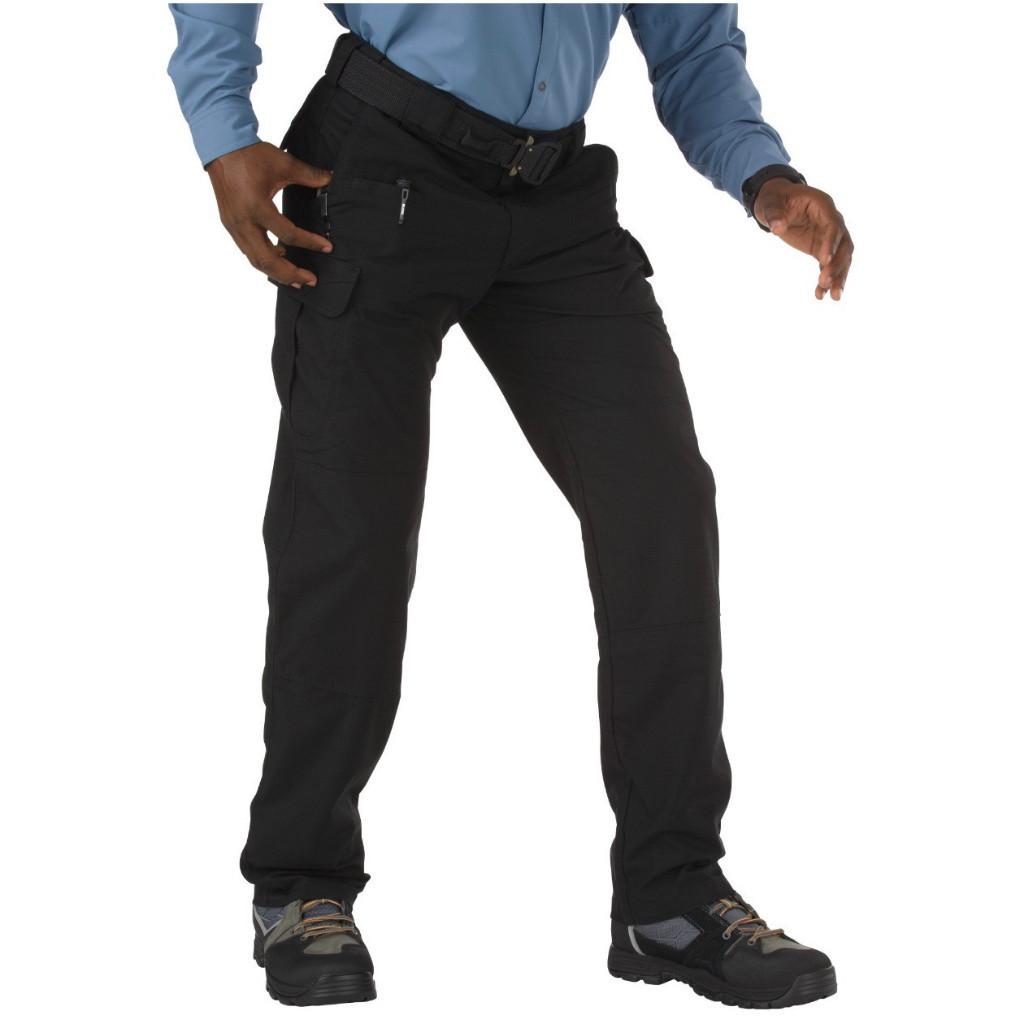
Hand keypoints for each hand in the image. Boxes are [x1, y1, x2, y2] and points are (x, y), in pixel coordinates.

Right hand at [207, 142, 332, 287]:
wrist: (221, 147)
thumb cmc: (250, 154)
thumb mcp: (283, 162)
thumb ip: (308, 174)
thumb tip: (329, 179)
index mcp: (257, 207)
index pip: (287, 234)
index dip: (310, 243)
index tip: (327, 247)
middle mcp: (243, 221)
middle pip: (267, 260)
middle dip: (290, 274)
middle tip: (311, 280)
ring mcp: (234, 226)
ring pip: (255, 260)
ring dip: (277, 273)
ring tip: (297, 280)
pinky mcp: (231, 226)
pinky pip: (248, 251)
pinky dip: (264, 260)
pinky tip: (280, 258)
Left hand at [754, 179, 852, 300]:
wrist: (777, 203)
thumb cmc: (775, 200)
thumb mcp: (770, 203)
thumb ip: (774, 215)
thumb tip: (777, 228)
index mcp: (823, 205)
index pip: (833, 225)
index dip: (831, 242)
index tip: (824, 261)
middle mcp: (832, 220)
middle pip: (844, 244)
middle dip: (837, 264)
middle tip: (825, 281)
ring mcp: (829, 236)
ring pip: (842, 258)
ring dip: (839, 277)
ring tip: (833, 297)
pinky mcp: (822, 248)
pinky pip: (829, 265)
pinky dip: (826, 280)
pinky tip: (820, 296)